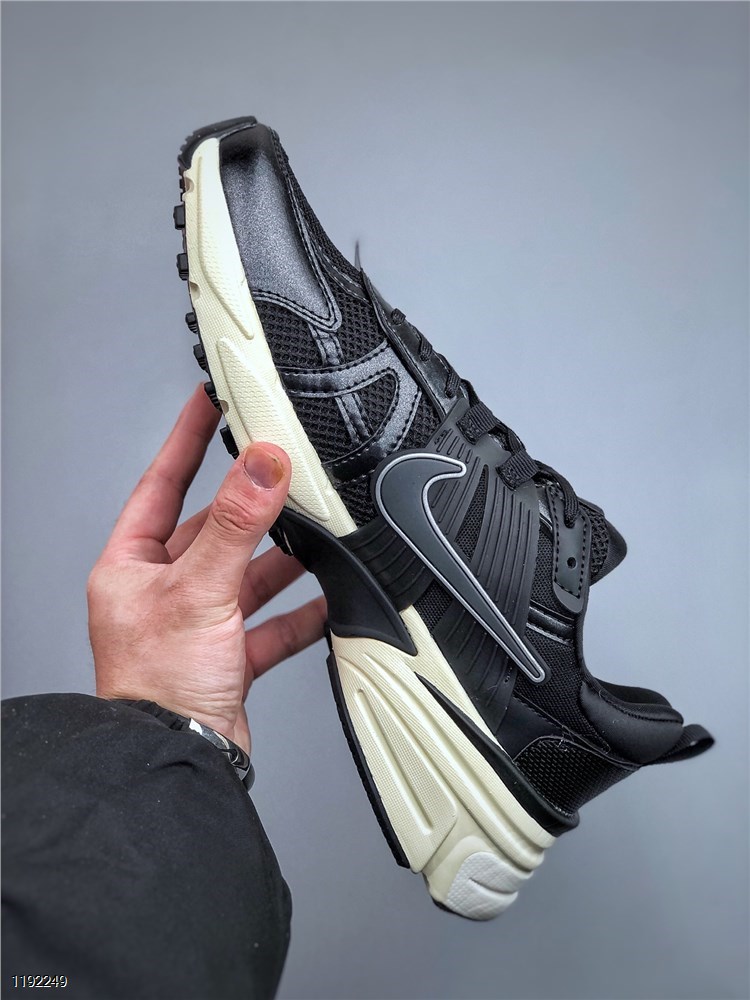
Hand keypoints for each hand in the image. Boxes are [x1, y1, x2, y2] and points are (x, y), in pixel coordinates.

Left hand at [88, 385, 324, 751]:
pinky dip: (299, 613)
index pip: (161, 483)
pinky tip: (327, 600)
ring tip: (318, 535)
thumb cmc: (156, 688)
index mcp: (132, 566)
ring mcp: (195, 625)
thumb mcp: (199, 592)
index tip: (208, 401)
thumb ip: (238, 526)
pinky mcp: (227, 657)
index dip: (187, 440)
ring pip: (246, 576)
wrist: (177, 764)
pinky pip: (270, 624)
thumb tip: (262, 465)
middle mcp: (161, 591)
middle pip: (214, 530)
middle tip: (286, 472)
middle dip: (253, 507)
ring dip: (281, 561)